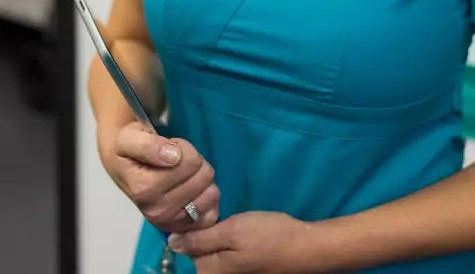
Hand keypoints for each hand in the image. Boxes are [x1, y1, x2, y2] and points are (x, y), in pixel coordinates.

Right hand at [99, 121, 219, 234]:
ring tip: (184, 175)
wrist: (121, 168)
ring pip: (211, 193)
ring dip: (202, 179)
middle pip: (203, 176)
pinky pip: (211, 214)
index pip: (190, 162)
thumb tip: (172, 156)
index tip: (169, 149)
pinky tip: (195, 191)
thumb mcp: (128, 139)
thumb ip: (147, 145)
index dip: (184, 148)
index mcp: (145, 190)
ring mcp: (172, 223)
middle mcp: (158, 212)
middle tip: (177, 161)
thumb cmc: (128, 152)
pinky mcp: (183, 229)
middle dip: (194, 162)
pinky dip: (208, 200)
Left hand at [168, 211, 313, 273]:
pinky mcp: (240, 264)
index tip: (204, 207)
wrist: (304, 246)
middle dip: (205, 226)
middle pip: (198, 246)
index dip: (193, 222)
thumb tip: (171, 242)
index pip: (185, 244)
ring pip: (212, 245)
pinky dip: (228, 234)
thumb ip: (201, 239)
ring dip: (217, 228)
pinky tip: (241, 224)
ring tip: (232, 215)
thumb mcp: (233, 231)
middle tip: (222, 209)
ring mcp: (230, 271)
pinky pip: (224, 248)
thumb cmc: (269, 236)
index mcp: (210, 271)